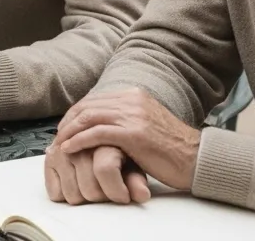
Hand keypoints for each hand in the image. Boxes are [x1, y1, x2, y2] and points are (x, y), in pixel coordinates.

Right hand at [44, 144, 150, 204]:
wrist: (100, 138)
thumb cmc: (122, 155)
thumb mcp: (136, 165)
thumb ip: (137, 180)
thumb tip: (141, 195)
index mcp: (104, 139)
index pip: (106, 170)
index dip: (118, 191)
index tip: (124, 197)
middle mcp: (80, 143)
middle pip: (90, 190)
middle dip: (102, 197)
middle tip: (108, 191)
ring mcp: (61, 150)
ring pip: (73, 195)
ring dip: (85, 197)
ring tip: (93, 186)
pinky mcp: (49, 158)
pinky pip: (56, 194)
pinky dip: (66, 195)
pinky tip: (76, 184)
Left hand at [52, 88, 200, 190]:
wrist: (197, 159)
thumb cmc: (171, 149)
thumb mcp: (146, 125)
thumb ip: (124, 120)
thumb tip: (98, 127)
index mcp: (134, 95)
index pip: (95, 100)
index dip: (75, 113)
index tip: (65, 127)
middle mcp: (132, 100)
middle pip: (88, 107)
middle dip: (68, 122)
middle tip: (57, 136)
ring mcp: (133, 115)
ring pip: (88, 118)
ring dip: (69, 132)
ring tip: (59, 144)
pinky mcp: (133, 134)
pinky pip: (96, 134)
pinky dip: (78, 141)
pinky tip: (69, 149)